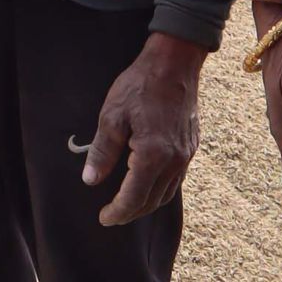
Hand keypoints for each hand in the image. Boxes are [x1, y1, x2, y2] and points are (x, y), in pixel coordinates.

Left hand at [81, 34, 204, 224]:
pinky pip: (176, 179)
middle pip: (152, 201)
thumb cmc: (140, 85)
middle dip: (131, 213)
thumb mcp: (112, 116)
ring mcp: (186, 155)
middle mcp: (174, 160)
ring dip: (146, 203)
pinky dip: (160, 189)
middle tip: (112, 215)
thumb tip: (91, 180)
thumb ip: (103, 151)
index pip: (134, 198)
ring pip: (167, 193)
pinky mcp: (191, 147)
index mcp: (153, 156)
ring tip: (127, 205)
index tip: (104, 218)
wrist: (175, 63)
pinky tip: (147, 184)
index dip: (117, 212)